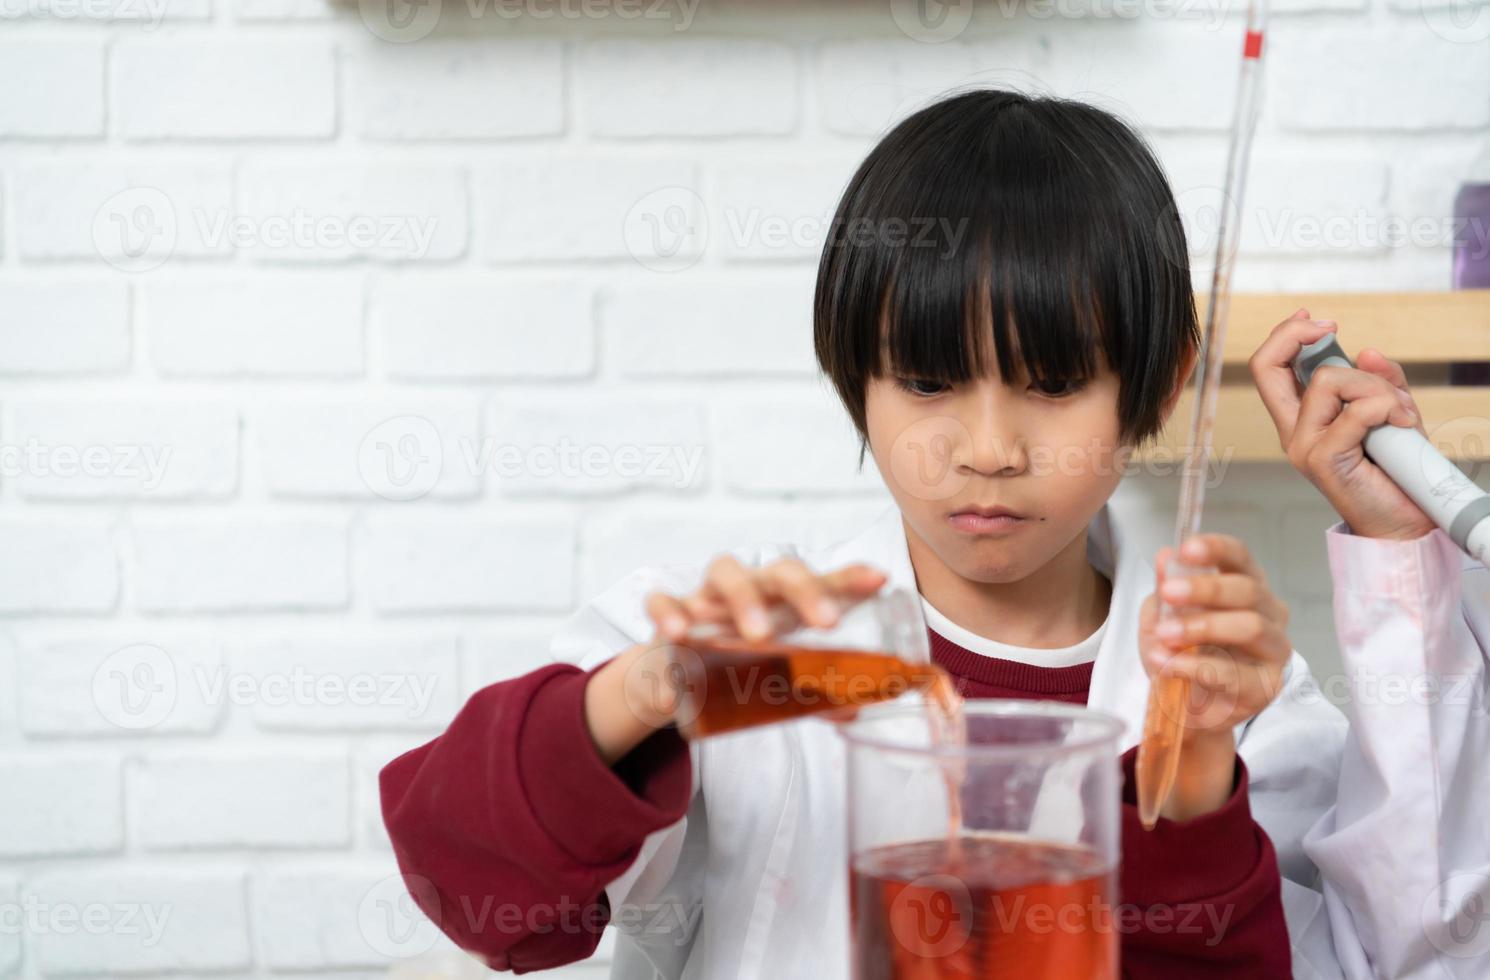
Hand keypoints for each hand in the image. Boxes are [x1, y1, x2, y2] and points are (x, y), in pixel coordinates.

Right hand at [585, 557, 886, 762]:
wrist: (674, 675)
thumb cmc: (737, 662)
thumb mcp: (775, 676)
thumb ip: (813, 693)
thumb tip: (855, 709)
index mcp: (784, 604)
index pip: (822, 581)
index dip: (850, 578)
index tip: (879, 580)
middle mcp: (751, 591)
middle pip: (779, 571)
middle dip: (805, 590)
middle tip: (826, 624)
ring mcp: (708, 597)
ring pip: (724, 572)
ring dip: (744, 599)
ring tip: (756, 635)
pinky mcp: (671, 614)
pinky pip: (663, 600)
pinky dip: (669, 612)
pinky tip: (679, 635)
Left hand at [1138, 533, 1291, 819]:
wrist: (1182, 709)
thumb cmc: (1180, 653)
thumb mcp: (1162, 617)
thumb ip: (1166, 589)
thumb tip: (1165, 556)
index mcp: (1246, 587)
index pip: (1240, 558)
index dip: (1216, 549)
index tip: (1186, 549)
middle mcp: (1269, 614)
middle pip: (1249, 590)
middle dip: (1206, 588)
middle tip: (1167, 592)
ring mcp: (1273, 652)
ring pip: (1251, 627)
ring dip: (1203, 626)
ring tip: (1164, 634)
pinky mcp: (1265, 687)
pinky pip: (1235, 673)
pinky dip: (1196, 666)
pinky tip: (1168, 664)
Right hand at [1249, 308, 1435, 540]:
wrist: (1408, 520)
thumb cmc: (1399, 470)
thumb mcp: (1394, 412)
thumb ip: (1381, 382)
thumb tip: (1368, 352)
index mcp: (1303, 419)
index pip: (1270, 368)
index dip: (1287, 334)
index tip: (1319, 322)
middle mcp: (1294, 431)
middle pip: (1266, 367)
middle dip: (1294, 334)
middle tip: (1329, 327)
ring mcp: (1304, 446)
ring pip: (1328, 381)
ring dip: (1376, 386)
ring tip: (1400, 410)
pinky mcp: (1323, 460)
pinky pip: (1355, 413)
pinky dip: (1386, 408)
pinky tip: (1403, 423)